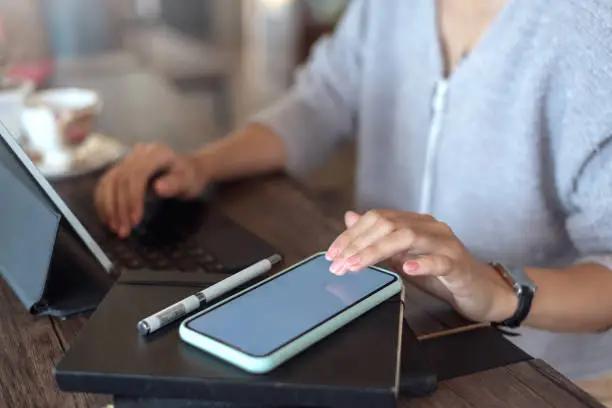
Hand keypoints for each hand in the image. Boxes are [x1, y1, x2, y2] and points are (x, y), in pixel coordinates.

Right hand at [94, 143, 208, 237]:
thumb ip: (175, 184)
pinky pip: (105, 183)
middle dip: (120, 207)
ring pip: (109, 182)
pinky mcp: (121, 169)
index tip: (135, 220)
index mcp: (157, 153)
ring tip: (115, 228)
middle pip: (121, 179)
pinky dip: (103, 201)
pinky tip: (107, 218)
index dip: (133, 198)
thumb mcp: (189, 182)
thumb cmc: (190, 177)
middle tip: (124, 231)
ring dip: (109, 207)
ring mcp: (128, 160)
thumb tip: (158, 188)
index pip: (137, 174)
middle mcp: (139, 153)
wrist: (188, 169)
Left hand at [325, 210, 517, 322]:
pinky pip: (440, 261)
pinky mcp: (458, 265)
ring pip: (408, 238)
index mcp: (414, 223)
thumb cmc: (441, 273)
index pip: (377, 219)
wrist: (481, 290)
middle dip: (358, 243)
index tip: (332, 254)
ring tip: (358, 265)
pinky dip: (422, 263)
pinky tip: (406, 269)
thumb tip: (350, 218)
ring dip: (378, 251)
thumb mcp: (404, 256)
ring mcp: (445, 244)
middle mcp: (429, 227)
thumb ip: (379, 238)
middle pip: (388, 225)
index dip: (351, 234)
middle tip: (339, 263)